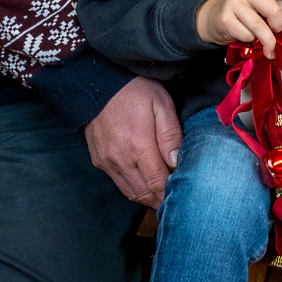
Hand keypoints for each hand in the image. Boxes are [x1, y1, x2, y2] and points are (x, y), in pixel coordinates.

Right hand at [84, 76, 183, 207]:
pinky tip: (144, 181)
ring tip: (162, 194)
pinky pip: (118, 182)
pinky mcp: (99, 160)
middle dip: (161, 199)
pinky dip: (133, 187)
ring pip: (130, 192)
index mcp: (138, 146)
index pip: (157, 183)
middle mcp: (119, 159)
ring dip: (147, 197)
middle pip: (144, 193)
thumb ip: (171, 135)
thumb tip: (177, 163)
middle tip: (176, 198)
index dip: (170, 193)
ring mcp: (107, 161)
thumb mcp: (161, 105)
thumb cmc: (135, 90)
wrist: (100, 82)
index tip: (182, 194)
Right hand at [196, 0, 281, 50]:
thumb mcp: (257, 0)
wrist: (211, 16)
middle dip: (279, 26)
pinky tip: (244, 36)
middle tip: (277, 32)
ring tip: (266, 45)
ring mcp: (234, 3)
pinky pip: (247, 35)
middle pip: (273, 10)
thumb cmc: (240, 10)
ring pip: (260, 27)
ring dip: (266, 40)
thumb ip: (272, 5)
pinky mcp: (226, 18)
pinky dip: (250, 40)